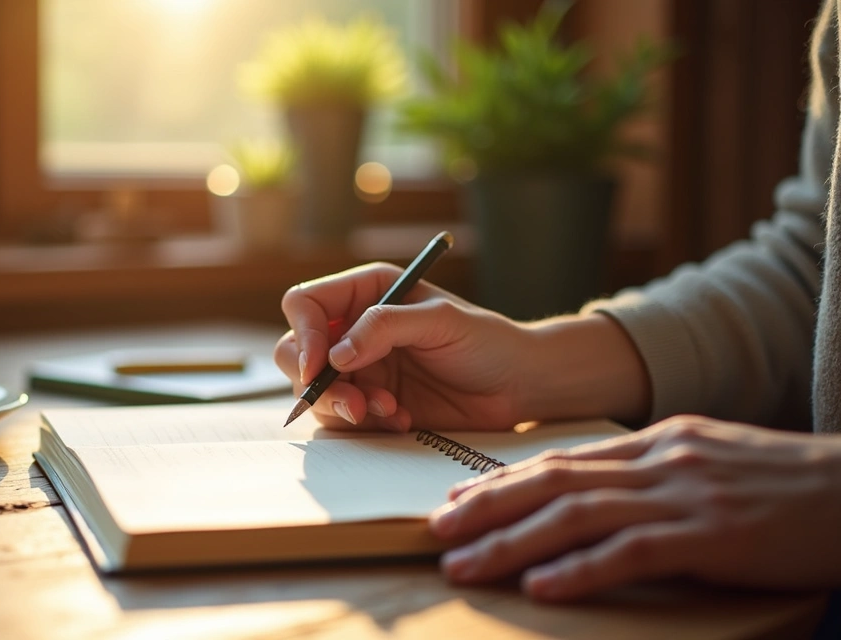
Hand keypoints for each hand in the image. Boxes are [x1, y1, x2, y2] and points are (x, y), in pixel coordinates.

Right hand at [275, 262, 532, 431]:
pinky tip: (402, 419)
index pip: (305, 305)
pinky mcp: (369, 403)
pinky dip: (366, 424)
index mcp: (365, 293)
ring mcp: (359, 369)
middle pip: (295, 351)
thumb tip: (336, 355)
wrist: (517, 386)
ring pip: (315, 391)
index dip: (304, 334)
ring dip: (346, 407)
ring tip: (391, 410)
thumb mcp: (441, 321)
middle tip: (353, 405)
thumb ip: (385, 327)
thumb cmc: (487, 341)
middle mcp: (352, 329)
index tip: (321, 368)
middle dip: (316, 383)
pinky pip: (341, 419)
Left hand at [429, 415, 840, 600]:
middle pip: (554, 481)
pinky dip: (580, 570)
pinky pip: (632, 553)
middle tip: (436, 529)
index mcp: (657, 444)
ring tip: (464, 563)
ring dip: (512, 541)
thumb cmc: (786, 486)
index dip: (503, 479)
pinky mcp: (711, 536)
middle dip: (488, 506)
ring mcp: (683, 496)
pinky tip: (541, 587)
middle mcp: (660, 462)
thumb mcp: (710, 463)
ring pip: (578, 515)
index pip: (562, 460)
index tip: (457, 497)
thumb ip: (652, 475)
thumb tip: (595, 494)